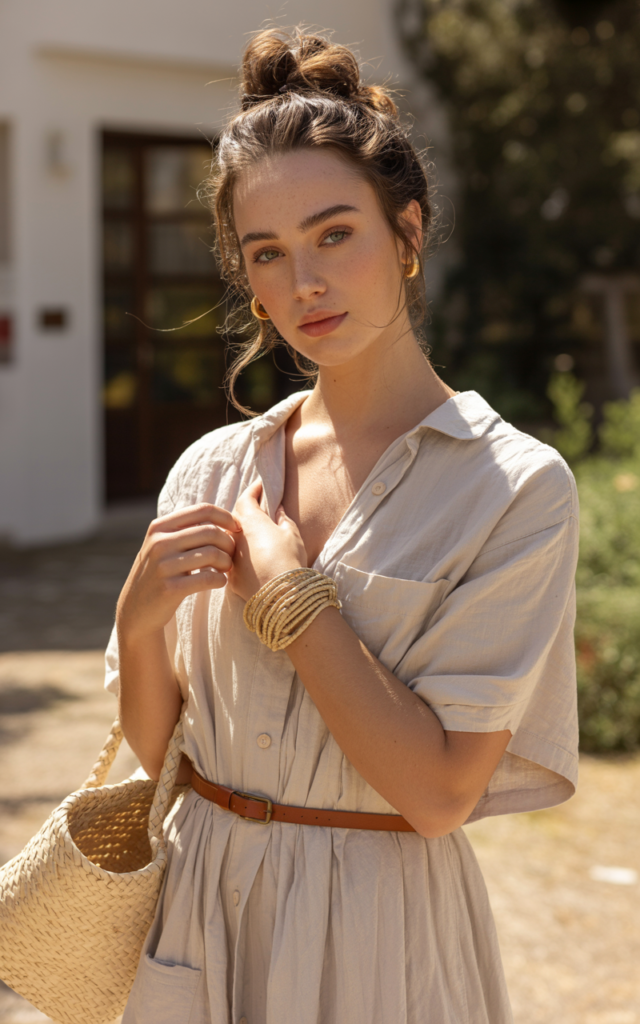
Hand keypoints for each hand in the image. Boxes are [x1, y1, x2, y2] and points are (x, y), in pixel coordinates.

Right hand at [116, 503, 240, 643]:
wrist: (136, 610)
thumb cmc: (160, 574)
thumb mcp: (163, 545)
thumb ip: (185, 530)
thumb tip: (224, 519)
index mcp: (160, 527)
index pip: (203, 510)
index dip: (226, 517)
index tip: (237, 528)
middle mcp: (159, 542)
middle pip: (211, 531)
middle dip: (229, 543)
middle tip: (231, 555)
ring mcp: (163, 566)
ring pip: (212, 554)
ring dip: (226, 562)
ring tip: (225, 569)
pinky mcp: (170, 589)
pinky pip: (208, 578)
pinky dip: (221, 579)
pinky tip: (220, 582)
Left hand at [227, 481, 306, 601]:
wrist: (281, 596)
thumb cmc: (289, 560)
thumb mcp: (292, 534)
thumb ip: (282, 518)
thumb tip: (278, 509)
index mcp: (250, 522)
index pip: (246, 498)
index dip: (254, 490)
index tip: (261, 485)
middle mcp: (235, 537)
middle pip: (234, 517)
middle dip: (245, 510)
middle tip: (258, 507)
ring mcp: (231, 557)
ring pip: (230, 539)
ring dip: (239, 533)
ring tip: (253, 534)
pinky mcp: (231, 576)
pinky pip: (231, 559)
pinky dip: (239, 554)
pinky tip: (249, 557)